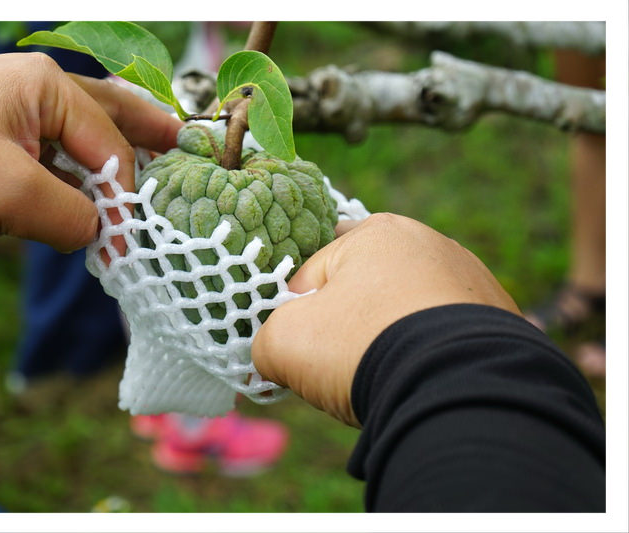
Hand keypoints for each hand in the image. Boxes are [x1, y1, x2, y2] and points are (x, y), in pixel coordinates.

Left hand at [0, 52, 181, 251]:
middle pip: (106, 111)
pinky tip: (91, 193)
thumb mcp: (14, 195)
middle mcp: (33, 89)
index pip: (108, 141)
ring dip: (110, 157)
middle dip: (144, 130)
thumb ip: (74, 217)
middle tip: (181, 141)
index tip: (130, 238)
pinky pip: (50, 153)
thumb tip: (103, 235)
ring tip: (148, 165)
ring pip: (78, 133)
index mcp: (44, 85)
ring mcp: (11, 111)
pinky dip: (74, 174)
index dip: (125, 193)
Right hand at [252, 213, 520, 426]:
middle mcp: (429, 243)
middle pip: (364, 290)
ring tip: (388, 377)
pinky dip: (431, 356)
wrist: (459, 390)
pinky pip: (446, 337)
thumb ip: (264, 340)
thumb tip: (269, 355)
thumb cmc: (362, 348)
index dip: (298, 315)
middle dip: (349, 325)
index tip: (303, 350)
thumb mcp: (284, 342)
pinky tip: (423, 380)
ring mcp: (472, 280)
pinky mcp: (503, 319)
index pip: (313, 274)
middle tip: (344, 366)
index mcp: (376, 231)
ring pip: (408, 313)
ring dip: (392, 339)